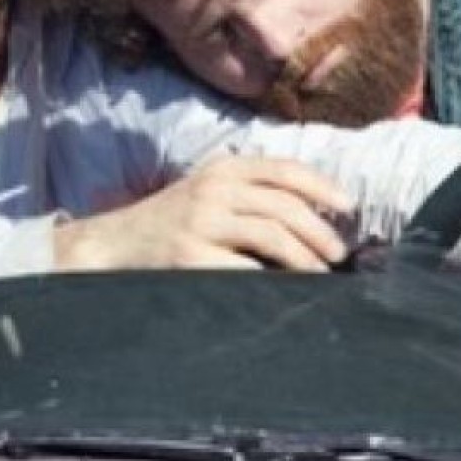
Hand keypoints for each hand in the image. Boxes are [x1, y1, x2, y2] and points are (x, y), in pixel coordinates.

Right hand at [53, 155, 352, 271]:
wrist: (111, 244)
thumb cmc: (169, 223)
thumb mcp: (205, 192)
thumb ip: (248, 193)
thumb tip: (313, 214)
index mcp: (221, 169)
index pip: (284, 169)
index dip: (322, 187)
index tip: (348, 208)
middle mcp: (213, 189)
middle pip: (285, 206)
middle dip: (320, 232)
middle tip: (337, 255)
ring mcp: (201, 222)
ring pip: (273, 235)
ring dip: (305, 259)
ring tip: (319, 275)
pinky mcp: (190, 255)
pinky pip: (246, 269)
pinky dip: (271, 281)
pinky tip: (282, 291)